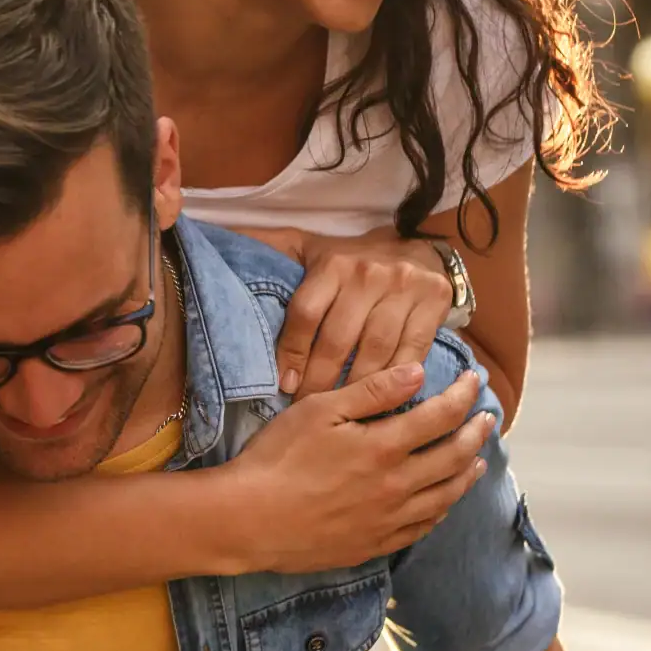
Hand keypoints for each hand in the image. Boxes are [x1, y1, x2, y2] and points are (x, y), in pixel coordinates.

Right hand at [217, 362, 491, 571]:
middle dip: (477, 433)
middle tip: (489, 417)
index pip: (441, 417)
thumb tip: (420, 373)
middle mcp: (397, 486)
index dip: (464, 396)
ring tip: (478, 459)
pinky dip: (441, 510)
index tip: (475, 380)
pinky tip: (443, 502)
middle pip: (453, 457)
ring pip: (445, 496)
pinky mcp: (374, 544)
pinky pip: (422, 529)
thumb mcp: (319, 410)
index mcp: (383, 447)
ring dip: (467, 474)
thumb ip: (373, 391)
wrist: (248, 520)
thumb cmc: (277, 458)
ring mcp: (388, 520)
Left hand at [255, 227, 453, 397]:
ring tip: (338, 411)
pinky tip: (381, 401)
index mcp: (333, 262)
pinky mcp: (434, 304)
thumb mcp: (309, 247)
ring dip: (354, 388)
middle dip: (320, 380)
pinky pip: (411, 352)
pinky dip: (396, 381)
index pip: (306, 314)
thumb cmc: (352, 260)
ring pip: (374, 351)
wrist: (418, 250)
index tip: (285, 386)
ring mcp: (404, 289)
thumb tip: (216, 239)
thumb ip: (270, 249)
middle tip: (308, 408)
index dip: (292, 353)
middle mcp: (368, 273)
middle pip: (338, 339)